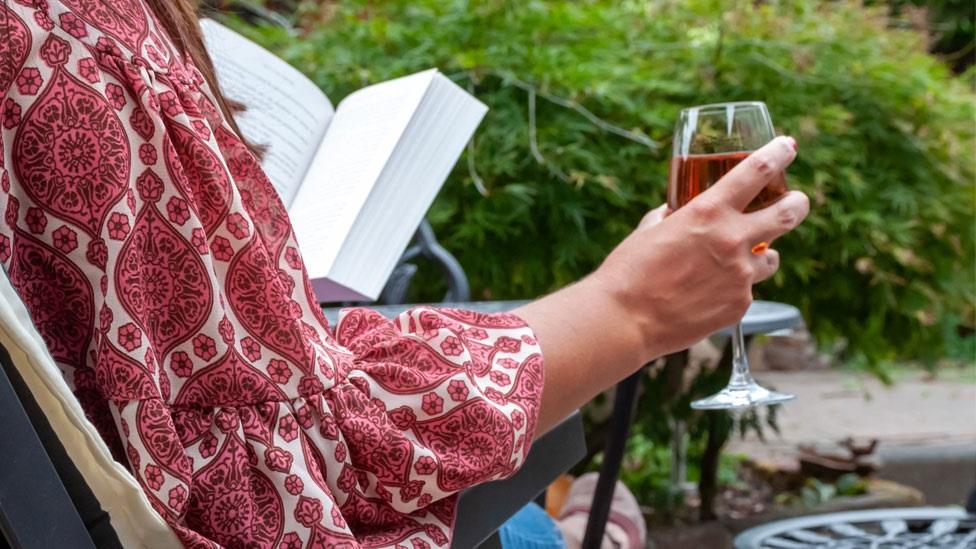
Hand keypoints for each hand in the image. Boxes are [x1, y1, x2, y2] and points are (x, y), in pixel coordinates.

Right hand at [591, 136, 808, 357]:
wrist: (624, 320)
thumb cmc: (628, 272)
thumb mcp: (648, 231)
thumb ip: (669, 217)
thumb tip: (673, 214)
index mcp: (708, 211)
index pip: (758, 171)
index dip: (779, 154)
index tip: (788, 146)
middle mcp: (733, 239)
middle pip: (789, 213)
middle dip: (797, 203)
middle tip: (796, 202)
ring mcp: (741, 276)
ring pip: (772, 259)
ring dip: (762, 255)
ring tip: (739, 262)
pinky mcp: (739, 306)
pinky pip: (746, 291)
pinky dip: (734, 289)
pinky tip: (707, 295)